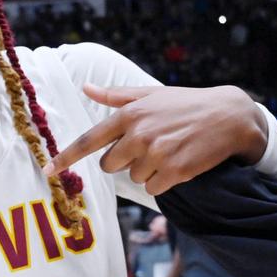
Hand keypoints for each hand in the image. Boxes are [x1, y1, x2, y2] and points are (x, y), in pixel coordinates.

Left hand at [43, 83, 267, 194]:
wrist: (228, 116)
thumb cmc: (185, 104)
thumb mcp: (150, 94)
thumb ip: (116, 96)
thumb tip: (86, 88)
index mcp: (128, 114)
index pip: (89, 140)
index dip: (66, 158)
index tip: (48, 170)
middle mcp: (138, 134)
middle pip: (110, 165)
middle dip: (124, 161)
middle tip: (149, 146)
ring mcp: (156, 154)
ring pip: (133, 177)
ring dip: (147, 170)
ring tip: (168, 150)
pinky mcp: (174, 171)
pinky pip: (152, 188)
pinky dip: (162, 181)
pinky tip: (177, 163)